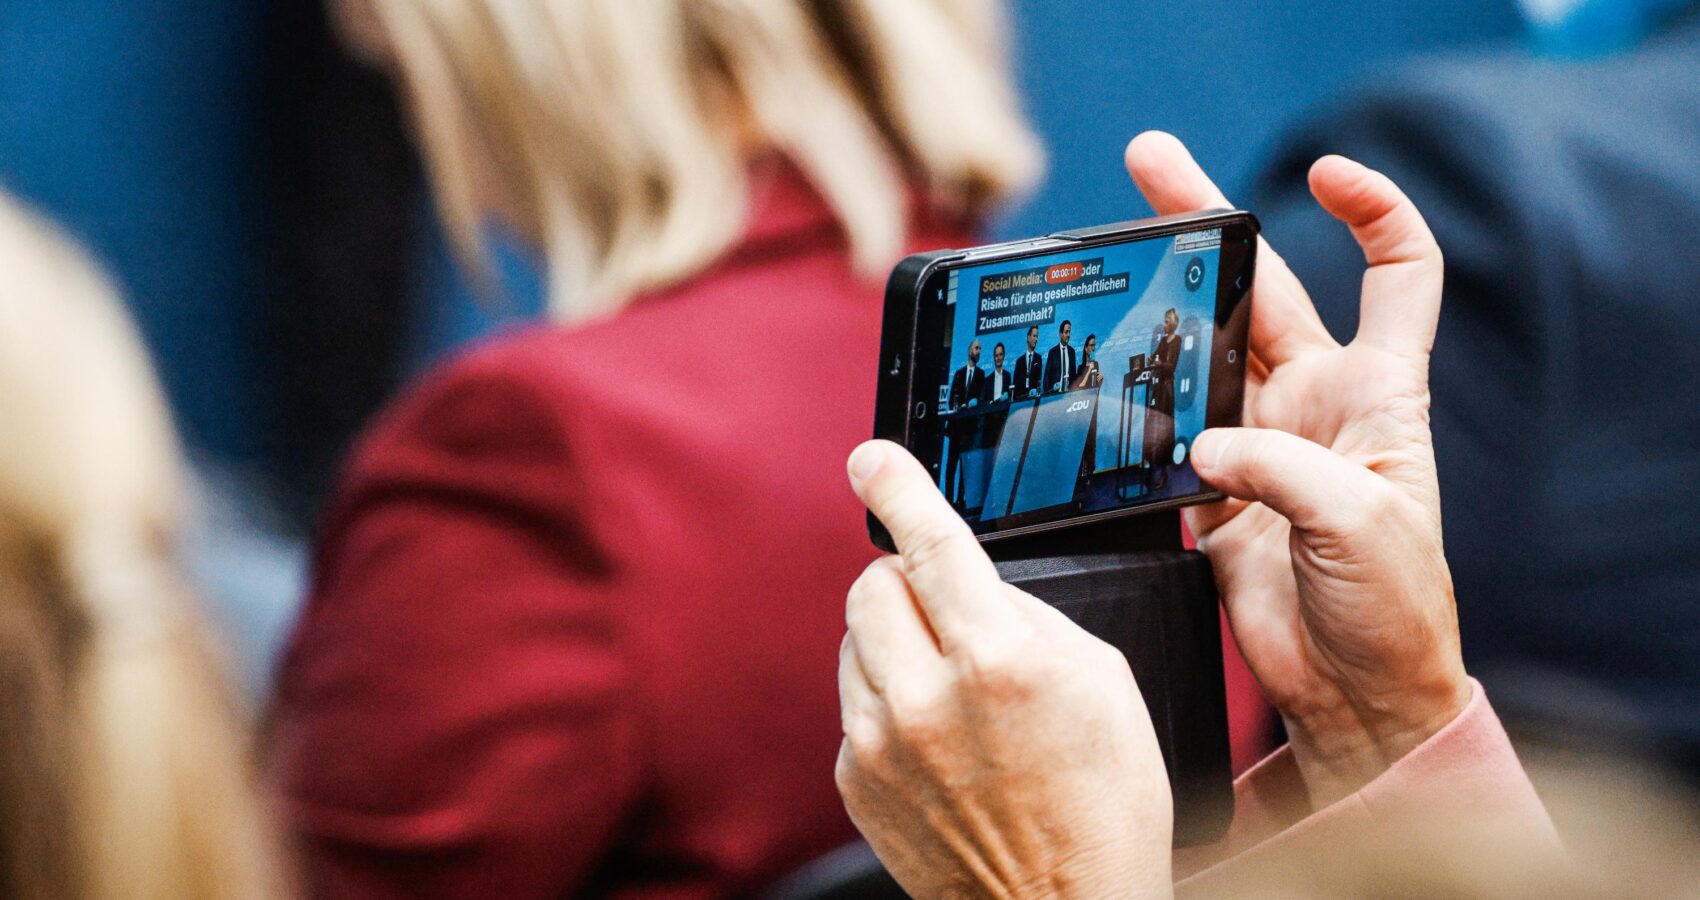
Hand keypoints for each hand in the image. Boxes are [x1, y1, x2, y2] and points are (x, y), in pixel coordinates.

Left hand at [836, 440, 1172, 899]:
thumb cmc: (1104, 801)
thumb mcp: (1099, 678)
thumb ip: (1025, 613)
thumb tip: (973, 581)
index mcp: (998, 659)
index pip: (930, 543)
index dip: (898, 485)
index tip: (871, 457)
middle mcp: (925, 696)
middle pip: (873, 585)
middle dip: (907, 583)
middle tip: (949, 616)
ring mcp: (880, 741)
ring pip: (857, 640)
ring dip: (896, 644)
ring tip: (954, 694)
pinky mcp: (855, 778)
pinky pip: (855, 702)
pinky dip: (888, 702)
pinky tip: (938, 741)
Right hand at [1124, 132, 1470, 805]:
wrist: (1357, 696)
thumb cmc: (1394, 609)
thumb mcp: (1362, 523)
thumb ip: (1282, 469)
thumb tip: (1202, 442)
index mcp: (1377, 394)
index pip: (1398, 272)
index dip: (1374, 210)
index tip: (1325, 169)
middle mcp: (1315, 405)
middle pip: (1262, 289)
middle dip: (1206, 222)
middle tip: (1146, 164)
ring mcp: (1258, 447)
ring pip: (1199, 352)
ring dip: (1154, 315)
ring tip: (1097, 276)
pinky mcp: (1212, 496)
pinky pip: (1163, 433)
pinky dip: (1129, 411)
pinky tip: (1090, 389)